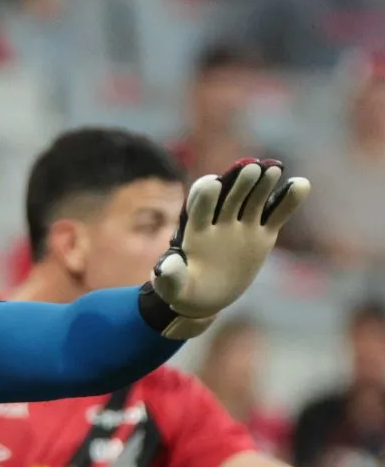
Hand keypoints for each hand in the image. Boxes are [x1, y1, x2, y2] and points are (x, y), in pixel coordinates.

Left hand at [142, 159, 309, 337]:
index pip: (199, 207)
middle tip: (250, 169)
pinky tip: (302, 184)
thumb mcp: (172, 286)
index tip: (212, 184)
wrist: (204, 296)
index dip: (204, 196)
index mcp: (195, 231)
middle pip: (229, 198)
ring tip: (274, 169)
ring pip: (253, 201)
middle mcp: (219, 222)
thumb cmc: (182, 289)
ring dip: (263, 185)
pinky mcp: (261, 235)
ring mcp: (241, 226)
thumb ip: (170, 275)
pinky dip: (287, 201)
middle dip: (238, 184)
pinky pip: (275, 215)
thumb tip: (164, 267)